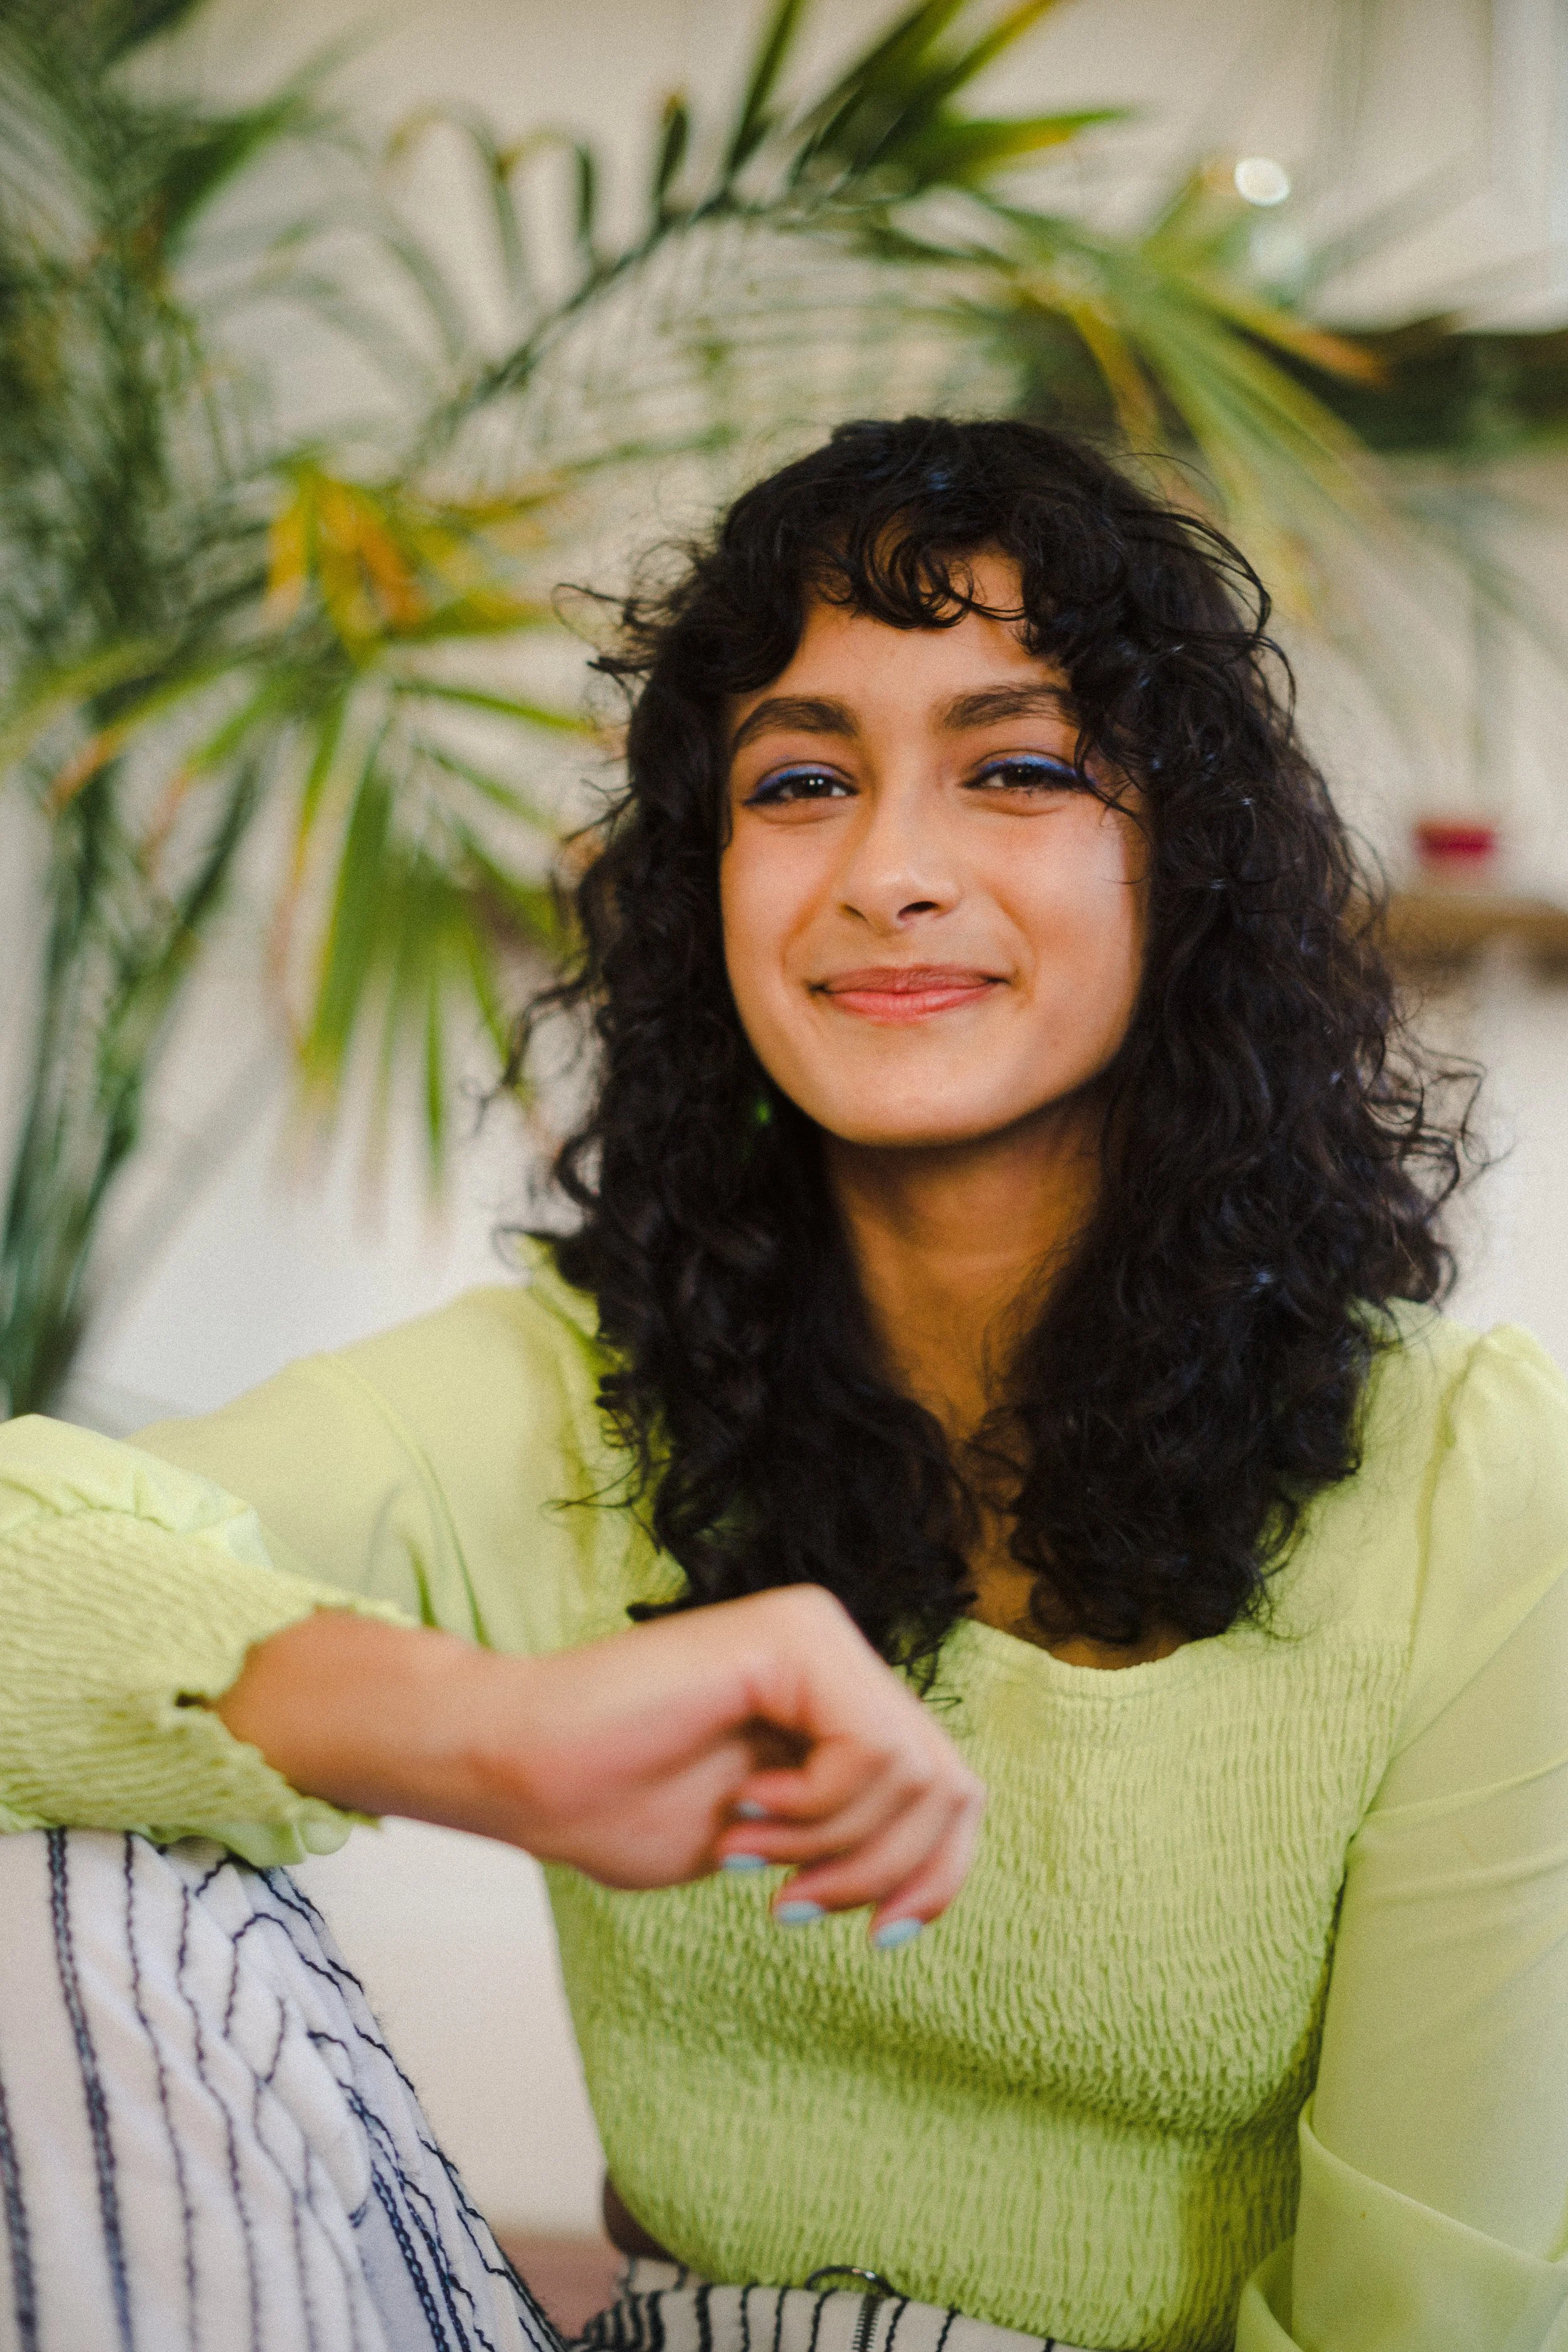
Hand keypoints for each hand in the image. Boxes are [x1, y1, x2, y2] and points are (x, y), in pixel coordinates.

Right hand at [215, 1589, 985, 1938]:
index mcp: (836, 1693)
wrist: (521, 1769)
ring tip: (749, 1851)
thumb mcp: (771, 1841)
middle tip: (794, 1908)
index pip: (952, 1790)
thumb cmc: (616, 1804)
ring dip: (835, 1849)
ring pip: (919, 1776)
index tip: (881, 1939)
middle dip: (885, 1873)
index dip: (936, 1876)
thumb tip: (935, 1867)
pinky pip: (871, 1752)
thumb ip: (849, 1830)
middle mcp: (839, 1649)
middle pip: (952, 1788)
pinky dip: (818, 1812)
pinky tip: (746, 1809)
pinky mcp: (794, 1638)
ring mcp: (820, 1634)